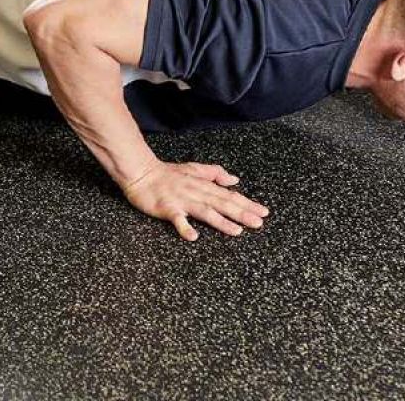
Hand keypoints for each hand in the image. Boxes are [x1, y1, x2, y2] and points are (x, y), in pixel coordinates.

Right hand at [122, 160, 269, 240]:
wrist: (140, 173)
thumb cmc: (166, 173)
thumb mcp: (194, 168)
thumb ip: (214, 173)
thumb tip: (234, 179)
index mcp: (203, 185)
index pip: (230, 195)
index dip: (247, 203)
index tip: (264, 212)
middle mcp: (196, 192)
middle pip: (222, 203)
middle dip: (242, 213)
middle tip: (259, 222)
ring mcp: (182, 200)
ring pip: (205, 211)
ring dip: (221, 221)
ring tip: (237, 230)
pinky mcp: (167, 208)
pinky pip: (177, 219)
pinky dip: (184, 227)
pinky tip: (193, 236)